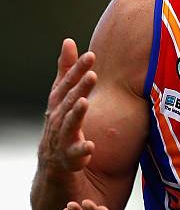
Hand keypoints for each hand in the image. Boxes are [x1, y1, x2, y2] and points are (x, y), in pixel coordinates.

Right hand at [39, 38, 96, 172]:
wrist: (56, 168)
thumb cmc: (63, 125)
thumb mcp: (64, 98)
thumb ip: (67, 71)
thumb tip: (69, 41)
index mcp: (58, 105)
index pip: (66, 84)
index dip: (76, 70)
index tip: (90, 54)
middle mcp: (57, 121)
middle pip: (67, 102)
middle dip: (78, 88)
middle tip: (92, 74)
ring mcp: (61, 141)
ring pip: (67, 125)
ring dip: (75, 114)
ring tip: (84, 102)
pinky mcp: (68, 161)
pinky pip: (74, 155)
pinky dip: (81, 150)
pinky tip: (90, 146)